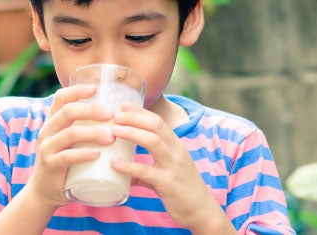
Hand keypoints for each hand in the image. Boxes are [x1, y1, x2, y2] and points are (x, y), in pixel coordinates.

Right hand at [26, 84, 114, 208]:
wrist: (44, 191)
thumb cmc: (65, 162)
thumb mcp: (70, 141)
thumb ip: (84, 128)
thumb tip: (116, 116)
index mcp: (52, 121)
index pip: (61, 98)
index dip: (77, 90)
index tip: (96, 88)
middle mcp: (47, 131)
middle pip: (68, 112)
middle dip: (92, 110)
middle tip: (111, 115)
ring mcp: (47, 148)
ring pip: (70, 133)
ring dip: (93, 133)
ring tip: (111, 137)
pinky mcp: (51, 165)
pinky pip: (67, 156)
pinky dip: (83, 154)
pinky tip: (97, 154)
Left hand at [110, 103, 233, 232]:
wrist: (202, 211)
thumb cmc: (183, 190)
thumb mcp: (168, 171)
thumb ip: (147, 167)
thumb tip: (122, 168)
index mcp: (177, 145)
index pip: (158, 121)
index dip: (140, 112)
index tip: (123, 105)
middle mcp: (177, 151)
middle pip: (156, 125)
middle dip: (134, 117)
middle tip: (115, 116)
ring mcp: (173, 166)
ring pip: (152, 141)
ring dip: (131, 133)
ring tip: (114, 131)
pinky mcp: (168, 183)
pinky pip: (145, 171)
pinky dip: (128, 166)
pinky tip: (114, 163)